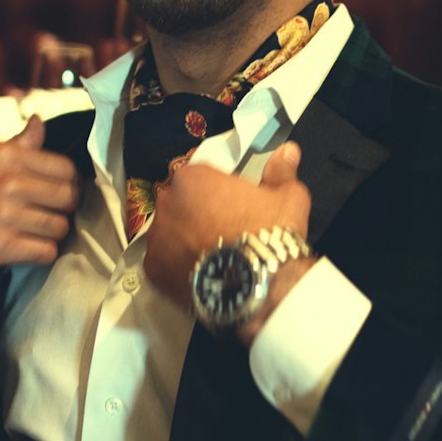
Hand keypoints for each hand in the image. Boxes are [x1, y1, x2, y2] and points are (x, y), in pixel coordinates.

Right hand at [0, 115, 79, 284]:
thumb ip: (16, 145)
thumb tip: (40, 122)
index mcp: (5, 155)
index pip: (66, 169)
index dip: (69, 184)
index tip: (60, 194)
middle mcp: (6, 181)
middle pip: (68, 197)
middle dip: (65, 209)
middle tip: (51, 215)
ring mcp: (2, 214)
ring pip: (59, 227)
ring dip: (52, 234)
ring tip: (37, 232)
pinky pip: (44, 252)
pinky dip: (41, 254)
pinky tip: (28, 249)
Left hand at [143, 141, 311, 312]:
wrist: (257, 287)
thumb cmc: (269, 237)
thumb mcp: (287, 197)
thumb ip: (281, 172)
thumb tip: (287, 153)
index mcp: (194, 177)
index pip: (201, 177)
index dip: (220, 192)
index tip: (235, 206)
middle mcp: (168, 202)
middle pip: (182, 204)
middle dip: (199, 215)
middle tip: (226, 232)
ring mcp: (158, 237)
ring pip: (171, 234)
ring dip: (187, 241)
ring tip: (216, 257)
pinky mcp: (154, 270)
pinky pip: (165, 263)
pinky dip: (179, 268)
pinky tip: (203, 274)